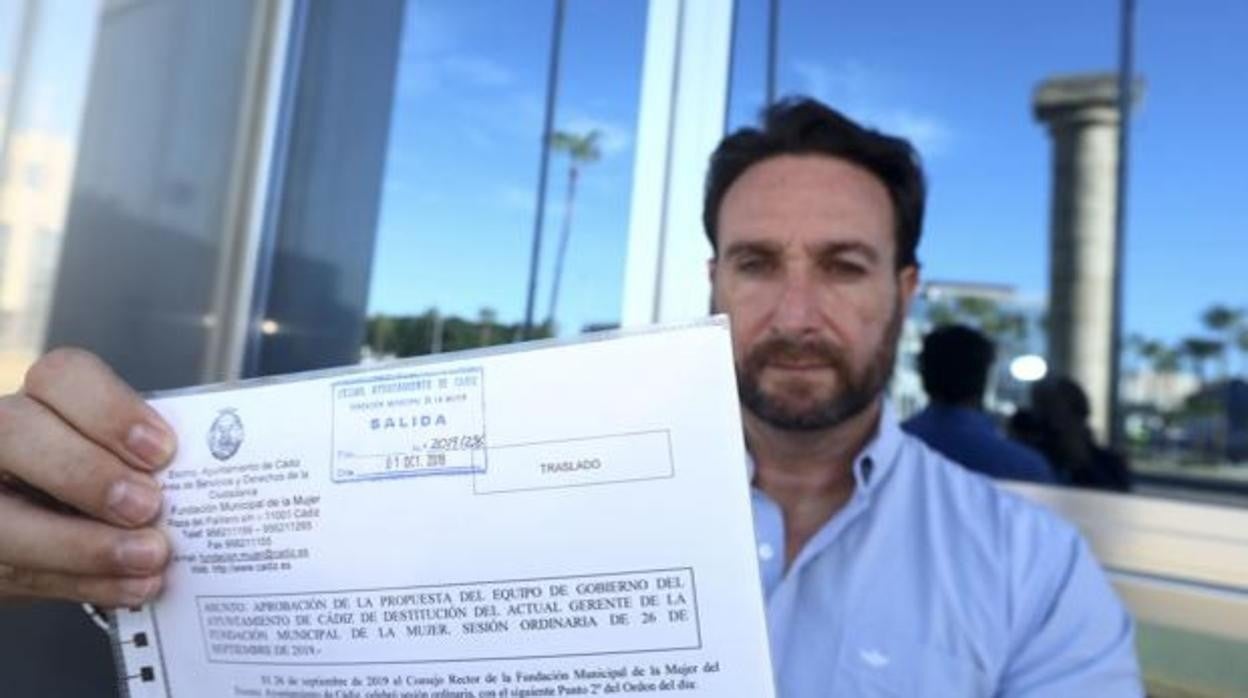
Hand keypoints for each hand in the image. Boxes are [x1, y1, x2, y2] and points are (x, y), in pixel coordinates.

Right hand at [0, 348, 174, 605]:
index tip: (161, 449)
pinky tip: (134, 587)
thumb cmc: (101, 482)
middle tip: (148, 506)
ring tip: (149, 557)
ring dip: (85, 544)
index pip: (61, 377)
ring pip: (5, 519)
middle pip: (16, 433)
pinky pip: (20, 575)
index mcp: (41, 402)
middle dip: (86, 473)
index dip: (111, 410)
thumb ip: (144, 460)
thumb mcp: (120, 459)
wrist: (44, 538)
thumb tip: (210, 475)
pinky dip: (86, 585)